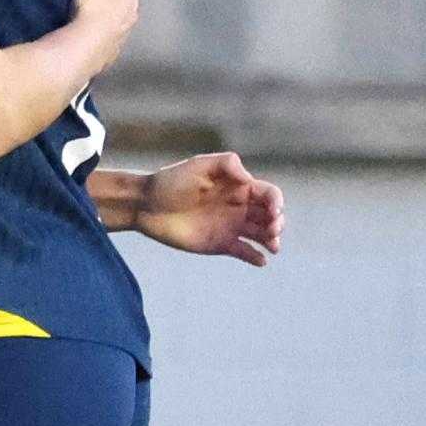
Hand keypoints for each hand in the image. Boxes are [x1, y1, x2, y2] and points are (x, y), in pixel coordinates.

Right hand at [65, 0, 143, 71]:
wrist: (87, 44)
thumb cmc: (94, 3)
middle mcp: (133, 11)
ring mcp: (125, 31)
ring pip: (127, 15)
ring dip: (120, 10)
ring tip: (106, 7)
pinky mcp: (114, 48)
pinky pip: (116, 33)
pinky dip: (112, 28)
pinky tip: (103, 31)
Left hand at [127, 152, 282, 263]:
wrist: (147, 204)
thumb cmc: (172, 180)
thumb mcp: (198, 165)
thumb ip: (226, 164)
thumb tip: (248, 177)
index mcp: (238, 187)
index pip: (268, 194)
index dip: (276, 201)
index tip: (273, 210)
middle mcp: (239, 206)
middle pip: (270, 216)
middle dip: (277, 223)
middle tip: (271, 229)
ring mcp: (231, 226)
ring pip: (262, 235)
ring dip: (272, 240)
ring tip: (272, 246)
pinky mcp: (221, 244)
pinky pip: (244, 252)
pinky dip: (255, 257)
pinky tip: (260, 261)